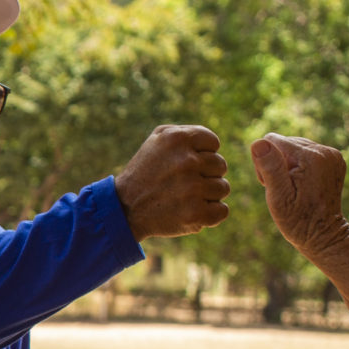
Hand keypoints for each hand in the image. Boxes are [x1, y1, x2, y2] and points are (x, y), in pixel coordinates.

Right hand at [112, 125, 228, 239]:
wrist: (125, 208)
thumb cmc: (145, 172)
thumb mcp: (157, 140)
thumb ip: (187, 133)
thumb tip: (214, 144)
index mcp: (178, 138)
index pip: (213, 143)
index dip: (201, 154)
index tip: (184, 164)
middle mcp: (187, 161)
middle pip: (220, 166)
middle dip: (205, 174)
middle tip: (182, 183)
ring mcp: (192, 188)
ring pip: (223, 188)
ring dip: (208, 195)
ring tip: (185, 197)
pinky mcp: (195, 213)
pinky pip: (222, 211)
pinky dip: (210, 215)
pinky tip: (192, 212)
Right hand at [247, 134, 348, 261]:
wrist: (324, 236)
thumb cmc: (298, 220)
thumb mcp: (279, 197)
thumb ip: (270, 167)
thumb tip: (259, 142)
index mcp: (311, 157)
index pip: (272, 141)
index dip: (265, 163)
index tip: (273, 185)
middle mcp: (325, 151)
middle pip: (284, 143)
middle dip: (277, 164)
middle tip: (284, 190)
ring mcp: (332, 154)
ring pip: (294, 147)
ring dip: (287, 166)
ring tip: (293, 190)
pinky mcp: (334, 159)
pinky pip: (305, 153)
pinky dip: (299, 167)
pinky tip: (301, 186)